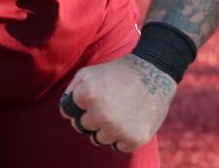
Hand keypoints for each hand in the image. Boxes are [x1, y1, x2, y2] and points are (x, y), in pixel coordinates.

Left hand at [60, 54, 176, 152]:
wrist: (153, 72)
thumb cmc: (117, 72)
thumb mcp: (89, 72)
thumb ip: (71, 90)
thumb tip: (65, 111)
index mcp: (88, 95)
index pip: (68, 112)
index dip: (80, 104)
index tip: (93, 96)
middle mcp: (101, 114)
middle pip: (82, 127)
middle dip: (91, 116)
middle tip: (107, 103)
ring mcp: (118, 129)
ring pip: (98, 139)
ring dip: (105, 129)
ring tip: (118, 111)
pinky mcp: (134, 139)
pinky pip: (117, 147)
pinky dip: (121, 137)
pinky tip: (129, 120)